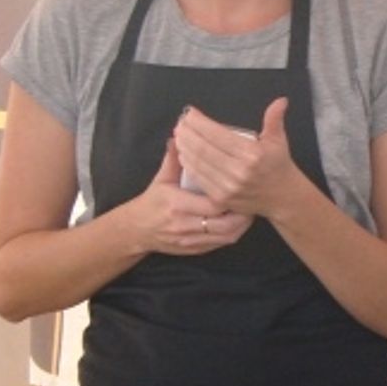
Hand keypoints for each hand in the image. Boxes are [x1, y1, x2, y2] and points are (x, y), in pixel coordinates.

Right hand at [133, 139, 252, 254]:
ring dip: (241, 225)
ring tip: (248, 211)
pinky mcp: (195, 250)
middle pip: (224, 224)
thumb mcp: (161, 179)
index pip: (213, 204)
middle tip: (250, 199)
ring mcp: (191, 240)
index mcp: (178, 205)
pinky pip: (220, 244)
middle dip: (241, 214)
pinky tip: (239, 223)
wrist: (137, 230)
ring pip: (226, 237)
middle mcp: (185, 225)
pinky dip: (232, 233)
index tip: (239, 186)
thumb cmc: (152, 202)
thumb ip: (173, 159)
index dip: (230, 197)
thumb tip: (180, 135)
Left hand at [174, 99, 306, 219]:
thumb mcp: (279, 141)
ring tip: (178, 135)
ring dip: (184, 147)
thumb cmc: (278, 166)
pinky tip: (183, 154)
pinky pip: (199, 178)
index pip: (217, 134)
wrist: (283, 198)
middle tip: (180, 123)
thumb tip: (281, 100)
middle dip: (187, 133)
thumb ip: (274, 119)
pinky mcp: (221, 198)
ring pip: (198, 163)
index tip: (190, 114)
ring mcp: (228, 186)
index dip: (199, 123)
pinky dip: (188, 164)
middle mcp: (239, 171)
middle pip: (203, 148)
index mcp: (252, 154)